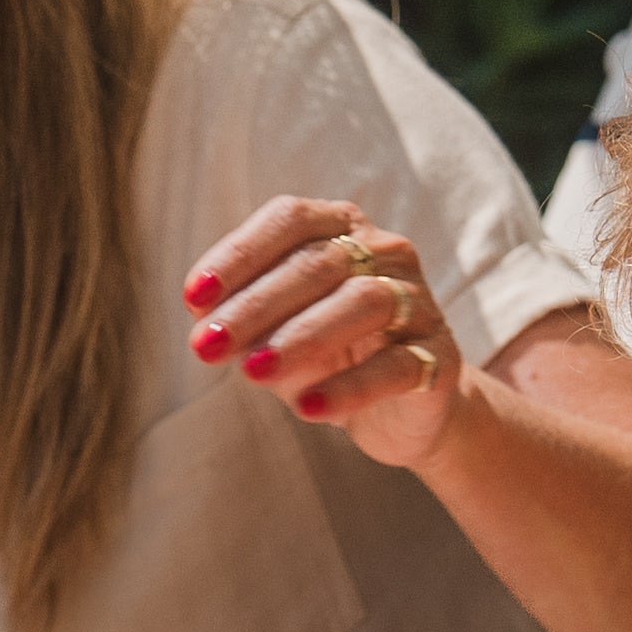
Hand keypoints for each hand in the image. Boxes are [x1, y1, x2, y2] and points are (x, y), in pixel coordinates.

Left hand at [184, 196, 464, 468]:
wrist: (398, 411)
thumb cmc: (325, 355)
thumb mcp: (272, 334)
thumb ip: (242, 319)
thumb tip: (203, 315)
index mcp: (340, 227)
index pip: (289, 220)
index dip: (239, 254)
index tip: (193, 298)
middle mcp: (385, 252)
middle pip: (319, 263)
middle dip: (254, 306)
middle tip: (205, 347)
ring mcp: (418, 302)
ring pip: (363, 302)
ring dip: (301, 337)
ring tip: (252, 374)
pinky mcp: (438, 358)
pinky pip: (396, 366)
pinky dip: (349, 387)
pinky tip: (308, 408)